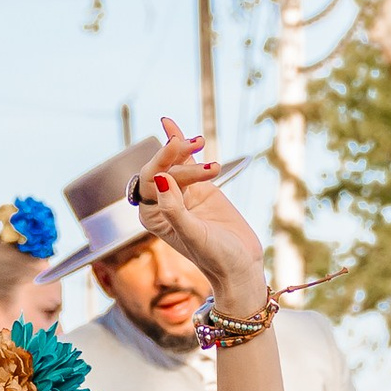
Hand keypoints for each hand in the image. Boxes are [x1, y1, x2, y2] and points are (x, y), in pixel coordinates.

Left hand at [135, 115, 270, 314]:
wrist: (241, 266)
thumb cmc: (216, 258)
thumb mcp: (194, 235)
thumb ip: (175, 209)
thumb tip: (160, 178)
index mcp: (153, 217)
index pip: (150, 180)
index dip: (163, 161)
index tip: (181, 148)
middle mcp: (162, 203)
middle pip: (162, 168)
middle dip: (178, 155)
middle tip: (198, 144)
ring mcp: (180, 194)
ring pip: (175, 162)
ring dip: (185, 149)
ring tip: (201, 142)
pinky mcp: (198, 189)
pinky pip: (186, 162)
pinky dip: (180, 144)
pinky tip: (170, 124)